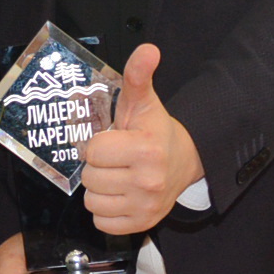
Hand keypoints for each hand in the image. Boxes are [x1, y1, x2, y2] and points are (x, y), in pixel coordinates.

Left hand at [81, 44, 204, 236]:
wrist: (184, 161)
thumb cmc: (153, 131)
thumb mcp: (143, 103)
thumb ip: (138, 76)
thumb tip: (147, 50)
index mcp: (146, 149)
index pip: (93, 151)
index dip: (98, 145)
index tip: (114, 141)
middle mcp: (149, 181)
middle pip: (90, 178)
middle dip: (98, 167)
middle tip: (115, 160)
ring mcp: (146, 206)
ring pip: (92, 202)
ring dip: (99, 190)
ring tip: (117, 176)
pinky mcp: (142, 224)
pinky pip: (100, 222)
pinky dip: (105, 211)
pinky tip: (120, 195)